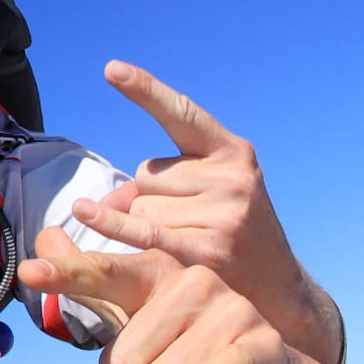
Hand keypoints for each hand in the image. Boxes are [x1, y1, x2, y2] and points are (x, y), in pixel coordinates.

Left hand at [18, 226, 306, 363]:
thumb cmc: (186, 348)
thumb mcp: (132, 317)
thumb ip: (89, 283)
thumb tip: (45, 237)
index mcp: (155, 273)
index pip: (103, 273)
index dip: (66, 273)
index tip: (30, 270)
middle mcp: (190, 282)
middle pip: (120, 359)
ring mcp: (228, 309)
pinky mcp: (259, 344)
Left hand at [69, 60, 317, 343]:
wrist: (278, 293)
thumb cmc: (234, 235)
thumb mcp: (213, 194)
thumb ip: (163, 183)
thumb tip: (98, 203)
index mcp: (232, 152)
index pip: (181, 114)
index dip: (146, 91)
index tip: (111, 69)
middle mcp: (230, 176)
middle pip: (147, 175)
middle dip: (152, 199)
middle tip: (190, 224)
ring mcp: (222, 212)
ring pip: (141, 206)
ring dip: (146, 227)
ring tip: (189, 243)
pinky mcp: (208, 249)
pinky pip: (144, 230)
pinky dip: (112, 224)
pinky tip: (84, 214)